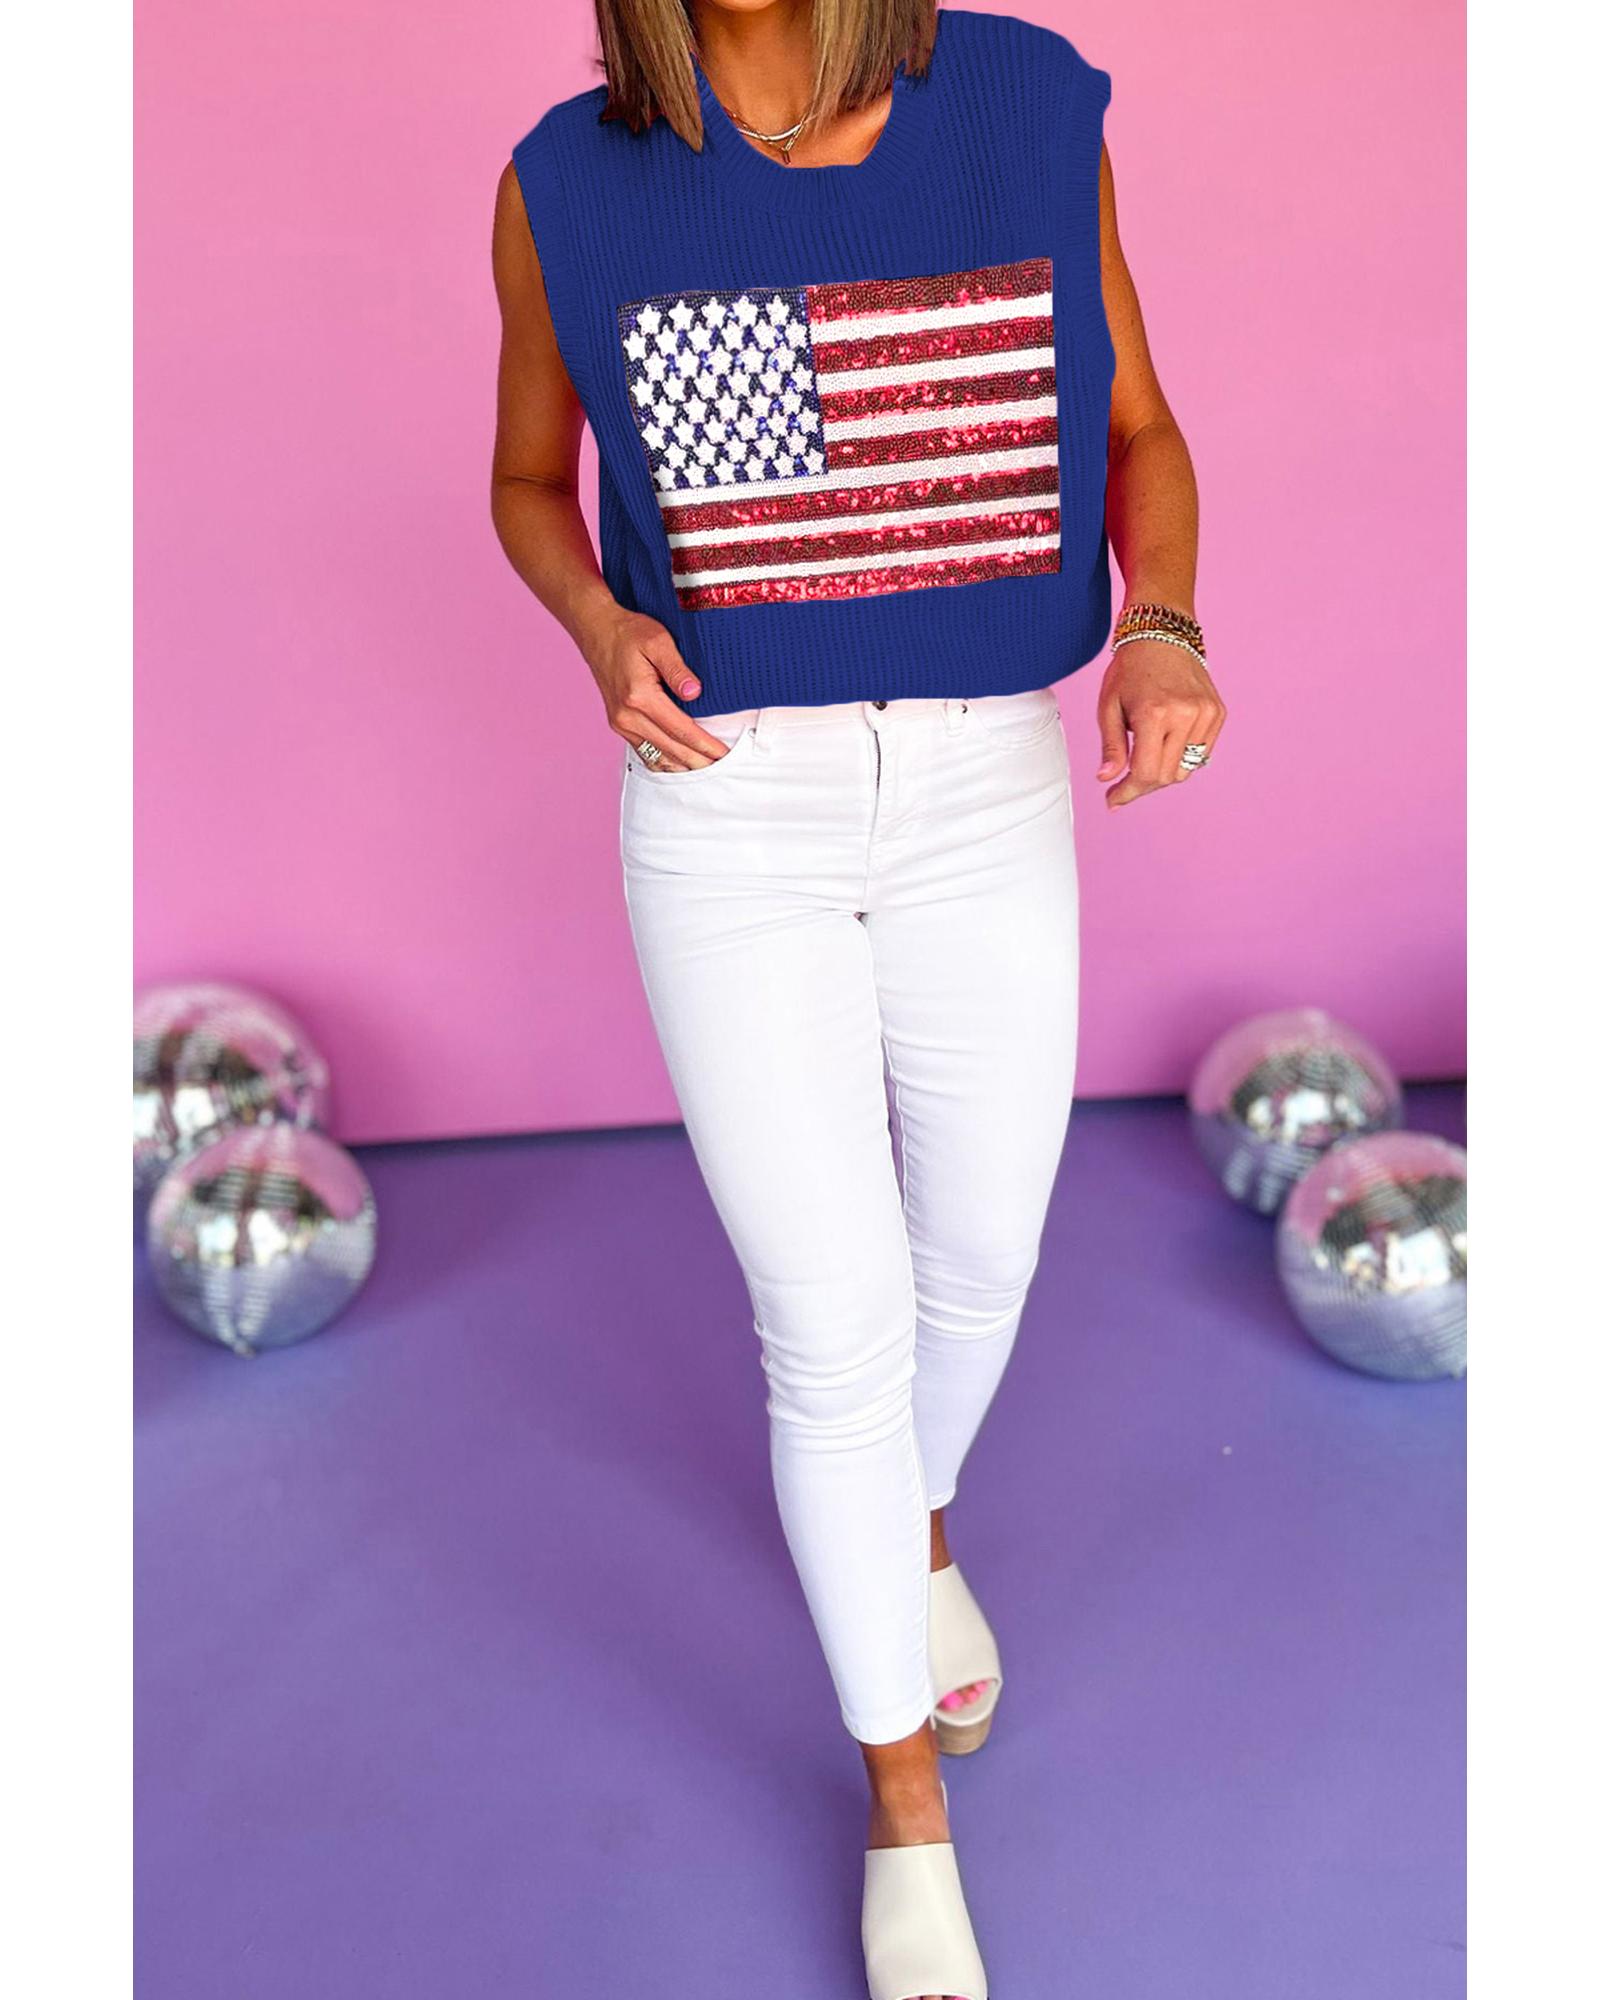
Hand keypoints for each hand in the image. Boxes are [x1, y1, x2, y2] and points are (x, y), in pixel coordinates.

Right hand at [580, 605, 728, 770]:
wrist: (597, 630)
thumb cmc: (628, 632)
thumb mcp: (658, 641)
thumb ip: (677, 669)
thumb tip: (695, 692)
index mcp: (639, 697)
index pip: (681, 730)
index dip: (705, 745)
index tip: (724, 754)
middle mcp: (627, 716)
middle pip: (671, 750)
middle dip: (699, 762)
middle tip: (723, 769)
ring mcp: (620, 723)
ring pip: (657, 757)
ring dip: (682, 767)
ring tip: (706, 770)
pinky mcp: (618, 724)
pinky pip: (644, 752)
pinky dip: (664, 762)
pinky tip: (680, 765)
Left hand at [1097, 638, 1225, 809]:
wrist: (1163, 634)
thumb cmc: (1130, 669)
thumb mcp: (1108, 706)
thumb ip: (1110, 745)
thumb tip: (1107, 778)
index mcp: (1154, 713)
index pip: (1146, 773)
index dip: (1128, 792)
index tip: (1113, 800)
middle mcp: (1185, 715)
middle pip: (1166, 776)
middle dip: (1143, 786)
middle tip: (1124, 783)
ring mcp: (1206, 714)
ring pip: (1185, 769)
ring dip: (1163, 774)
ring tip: (1144, 762)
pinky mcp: (1218, 713)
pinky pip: (1201, 754)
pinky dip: (1181, 759)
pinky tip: (1165, 746)